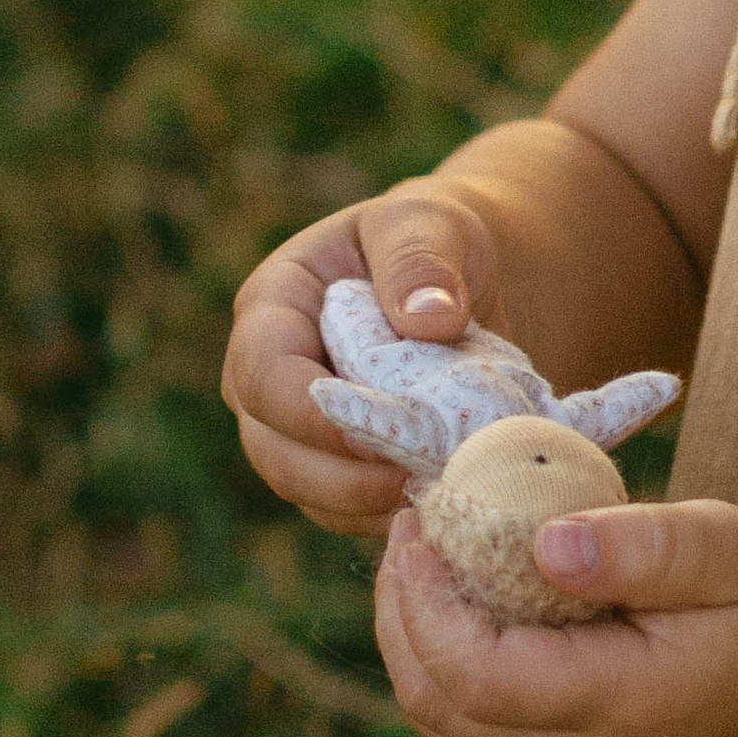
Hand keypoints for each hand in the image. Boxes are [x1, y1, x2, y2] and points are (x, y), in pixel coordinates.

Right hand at [222, 184, 502, 534]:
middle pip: (273, 449)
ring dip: (366, 504)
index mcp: (274, 308)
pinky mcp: (342, 465)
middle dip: (337, 477)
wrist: (472, 280)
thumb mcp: (430, 222)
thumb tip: (427, 322)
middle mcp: (271, 377)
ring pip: (308, 491)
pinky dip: (390, 514)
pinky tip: (444, 502)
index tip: (376, 428)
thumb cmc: (438, 240)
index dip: (308, 411)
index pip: (264, 371)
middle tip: (411, 479)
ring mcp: (301, 429)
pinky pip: (350, 510)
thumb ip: (420, 257)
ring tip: (437, 492)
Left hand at [373, 497, 737, 736]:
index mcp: (619, 707)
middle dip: (401, 616)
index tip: (418, 525)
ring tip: (421, 565)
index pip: (473, 672)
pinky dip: (442, 679)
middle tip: (407, 533)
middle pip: (439, 706)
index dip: (422, 602)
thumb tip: (544, 545)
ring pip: (444, 731)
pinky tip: (455, 617)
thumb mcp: (730, 549)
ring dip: (413, 648)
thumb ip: (642, 547)